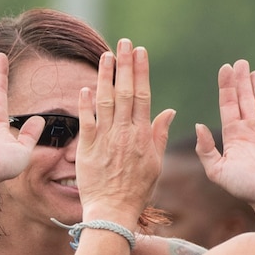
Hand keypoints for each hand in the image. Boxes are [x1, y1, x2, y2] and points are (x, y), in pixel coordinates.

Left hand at [75, 39, 175, 224]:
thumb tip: (168, 110)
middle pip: (125, 93)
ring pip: (106, 102)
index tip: (140, 52)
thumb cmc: (136, 190)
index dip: (140, 72)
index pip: (142, 96)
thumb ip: (159, 134)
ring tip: (106, 56)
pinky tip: (86, 87)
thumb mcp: (155, 163)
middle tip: (124, 42)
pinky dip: (86, 104)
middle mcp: (125, 133)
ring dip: (106, 77)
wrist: (114, 212)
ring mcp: (105, 140)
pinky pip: (86, 122)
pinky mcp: (87, 149)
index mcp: (142, 136)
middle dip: (125, 65)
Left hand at [196, 60, 254, 212]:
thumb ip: (206, 150)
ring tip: (250, 68)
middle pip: (243, 97)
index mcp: (234, 134)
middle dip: (240, 80)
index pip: (228, 104)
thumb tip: (198, 126)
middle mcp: (250, 128)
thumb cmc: (246, 187)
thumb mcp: (218, 171)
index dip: (226, 86)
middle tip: (238, 62)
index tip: (225, 68)